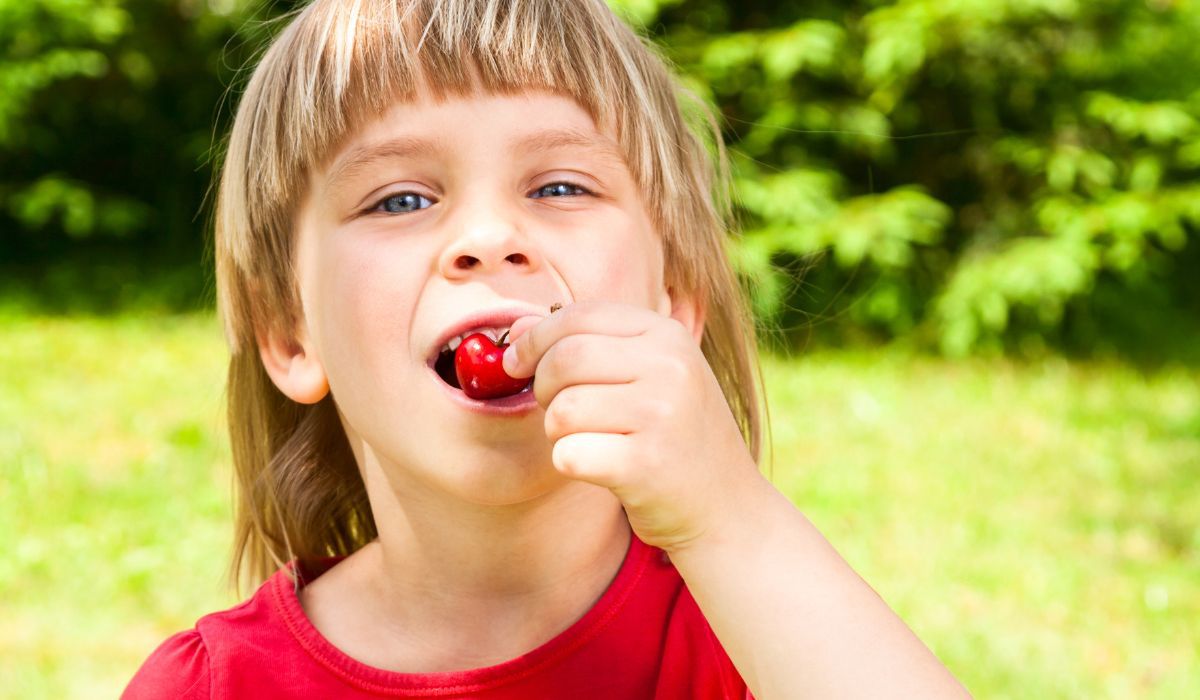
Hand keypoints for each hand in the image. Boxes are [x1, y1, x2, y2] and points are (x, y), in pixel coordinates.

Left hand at [502, 300, 761, 552]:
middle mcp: (670, 368)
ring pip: (563, 409)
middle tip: (554, 408)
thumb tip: (518, 328)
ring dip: (557, 429)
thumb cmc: (676, 436)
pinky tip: (598, 467)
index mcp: (669, 335)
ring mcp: (661, 415)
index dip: (537, 338)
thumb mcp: (650, 375)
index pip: (580, 315)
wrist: (726, 507)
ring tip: (586, 439)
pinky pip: (569, 454)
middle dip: (541, 385)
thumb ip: (588, 345)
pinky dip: (569, 462)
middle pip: (564, 358)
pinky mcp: (646, 465)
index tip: (517, 363)